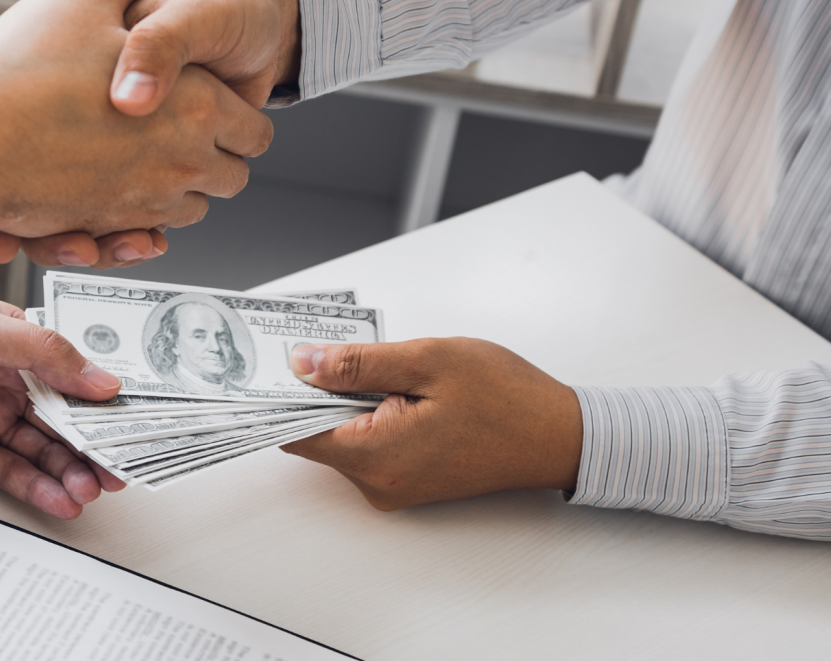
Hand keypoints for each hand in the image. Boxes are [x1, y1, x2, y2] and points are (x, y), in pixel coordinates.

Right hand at [0, 0, 273, 286]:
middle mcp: (181, 161)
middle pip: (229, 177)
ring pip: (186, 210)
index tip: (216, 105)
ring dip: (173, 190)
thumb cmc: (22, 74)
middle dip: (211, 158)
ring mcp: (146, 203)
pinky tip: (109, 188)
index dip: (235, 114)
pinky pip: (142, 239)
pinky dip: (134, 224)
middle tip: (182, 132)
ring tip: (140, 157)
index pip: (253, 129)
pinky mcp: (108, 231)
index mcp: (196, 104)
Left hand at [0, 282, 126, 519]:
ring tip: (91, 487)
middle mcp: (0, 379)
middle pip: (60, 417)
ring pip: (39, 450)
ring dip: (68, 470)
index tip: (133, 419)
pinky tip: (60, 496)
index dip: (101, 396)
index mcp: (9, 340)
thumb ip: (36, 350)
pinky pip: (6, 472)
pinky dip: (36, 487)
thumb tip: (97, 375)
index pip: (69, 370)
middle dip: (93, 443)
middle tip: (120, 466)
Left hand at [279, 338, 582, 509]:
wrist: (560, 436)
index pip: (293, 431)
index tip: (269, 362)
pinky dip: (368, 410)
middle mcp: (377, 482)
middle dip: (315, 387)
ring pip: (341, 433)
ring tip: (375, 361)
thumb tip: (302, 363)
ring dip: (347, 396)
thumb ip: (357, 364)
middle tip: (325, 344)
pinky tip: (393, 383)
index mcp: (375, 456)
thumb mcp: (426, 360)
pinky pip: (367, 441)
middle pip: (315, 431)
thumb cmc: (507, 398)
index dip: (277, 394)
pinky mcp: (407, 480)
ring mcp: (392, 486)